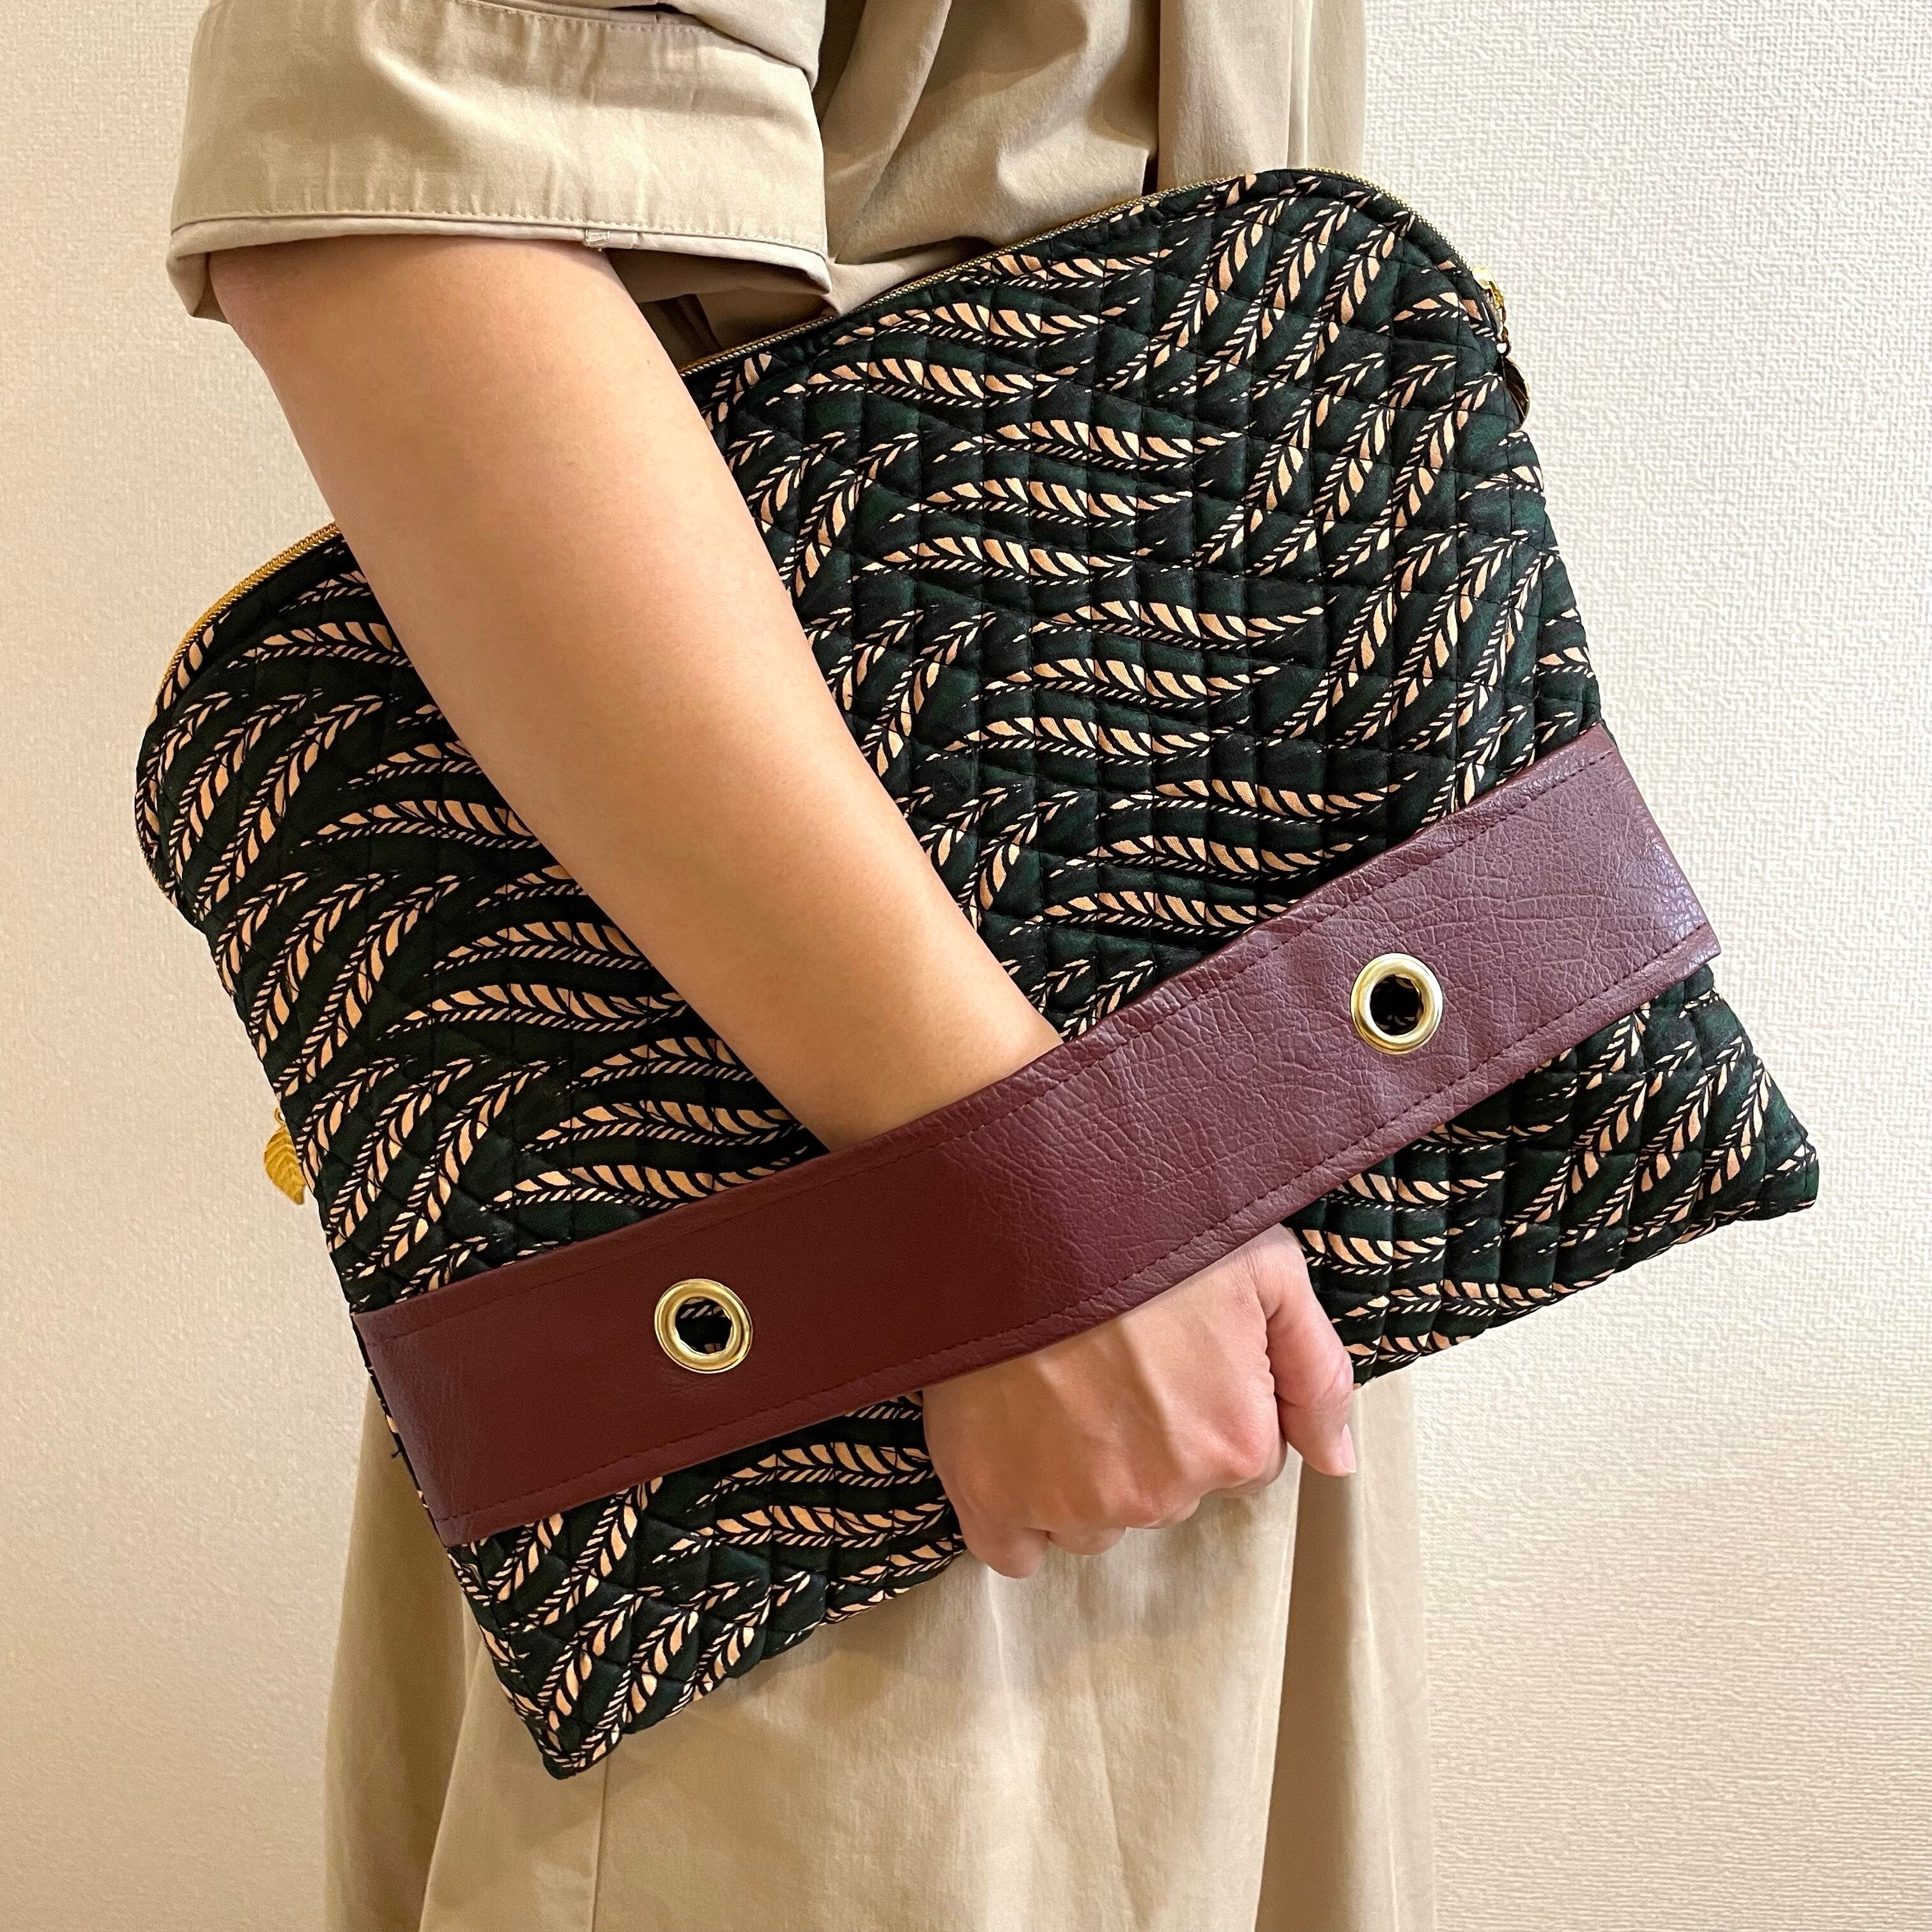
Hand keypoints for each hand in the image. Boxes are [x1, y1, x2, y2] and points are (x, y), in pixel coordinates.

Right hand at [921, 1223, 1355, 1577]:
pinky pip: (1014, 1553)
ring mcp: (1073, 1502)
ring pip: (1095, 1521)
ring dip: (1085, 1474)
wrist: (1026, 1209)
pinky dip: (1016, 1516)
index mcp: (1235, 1443)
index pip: (1242, 1462)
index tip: (1175, 1356)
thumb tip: (1337, 1461)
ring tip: (1058, 1386)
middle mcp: (1161, 1491)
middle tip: (1114, 1359)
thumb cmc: (1149, 1229)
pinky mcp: (993, 1498)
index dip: (1213, 1407)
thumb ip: (1315, 1375)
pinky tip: (1014, 1452)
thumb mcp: (1269, 1271)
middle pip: (1168, 1492)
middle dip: (1151, 1440)